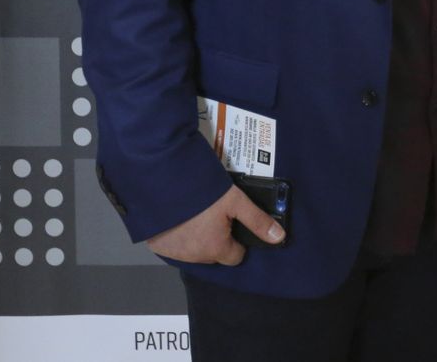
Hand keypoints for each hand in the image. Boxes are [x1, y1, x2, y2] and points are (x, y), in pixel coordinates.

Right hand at [145, 185, 283, 264]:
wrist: (164, 179)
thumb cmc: (202, 190)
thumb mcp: (235, 201)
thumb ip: (257, 221)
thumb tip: (279, 237)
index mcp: (215, 249)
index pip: (235, 256)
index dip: (236, 240)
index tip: (231, 223)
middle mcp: (194, 257)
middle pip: (214, 254)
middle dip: (215, 239)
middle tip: (212, 214)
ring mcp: (174, 252)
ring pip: (194, 251)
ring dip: (196, 239)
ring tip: (194, 214)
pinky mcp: (157, 246)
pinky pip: (173, 246)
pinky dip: (176, 237)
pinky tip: (178, 219)